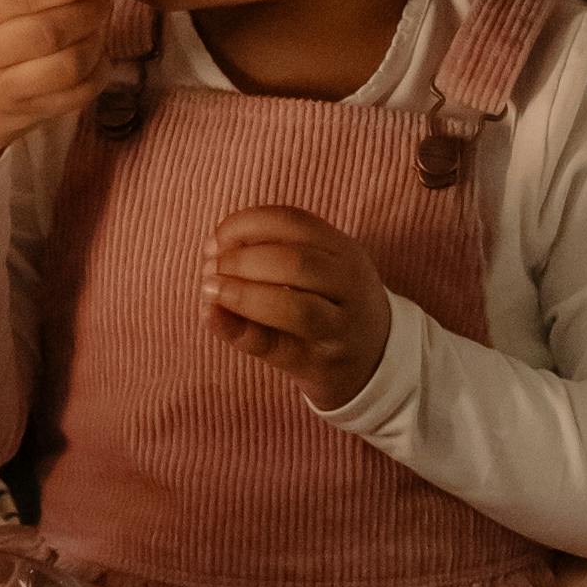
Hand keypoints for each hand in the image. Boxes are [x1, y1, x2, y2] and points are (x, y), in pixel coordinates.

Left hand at [203, 206, 391, 407]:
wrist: (376, 360)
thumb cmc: (331, 304)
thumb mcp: (318, 268)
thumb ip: (271, 252)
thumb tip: (210, 249)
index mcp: (343, 250)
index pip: (292, 221)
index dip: (246, 224)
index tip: (217, 238)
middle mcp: (349, 285)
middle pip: (294, 262)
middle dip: (240, 260)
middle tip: (210, 268)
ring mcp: (339, 328)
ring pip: (292, 307)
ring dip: (241, 294)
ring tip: (210, 290)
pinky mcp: (319, 364)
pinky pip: (275, 345)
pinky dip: (236, 329)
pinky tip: (211, 315)